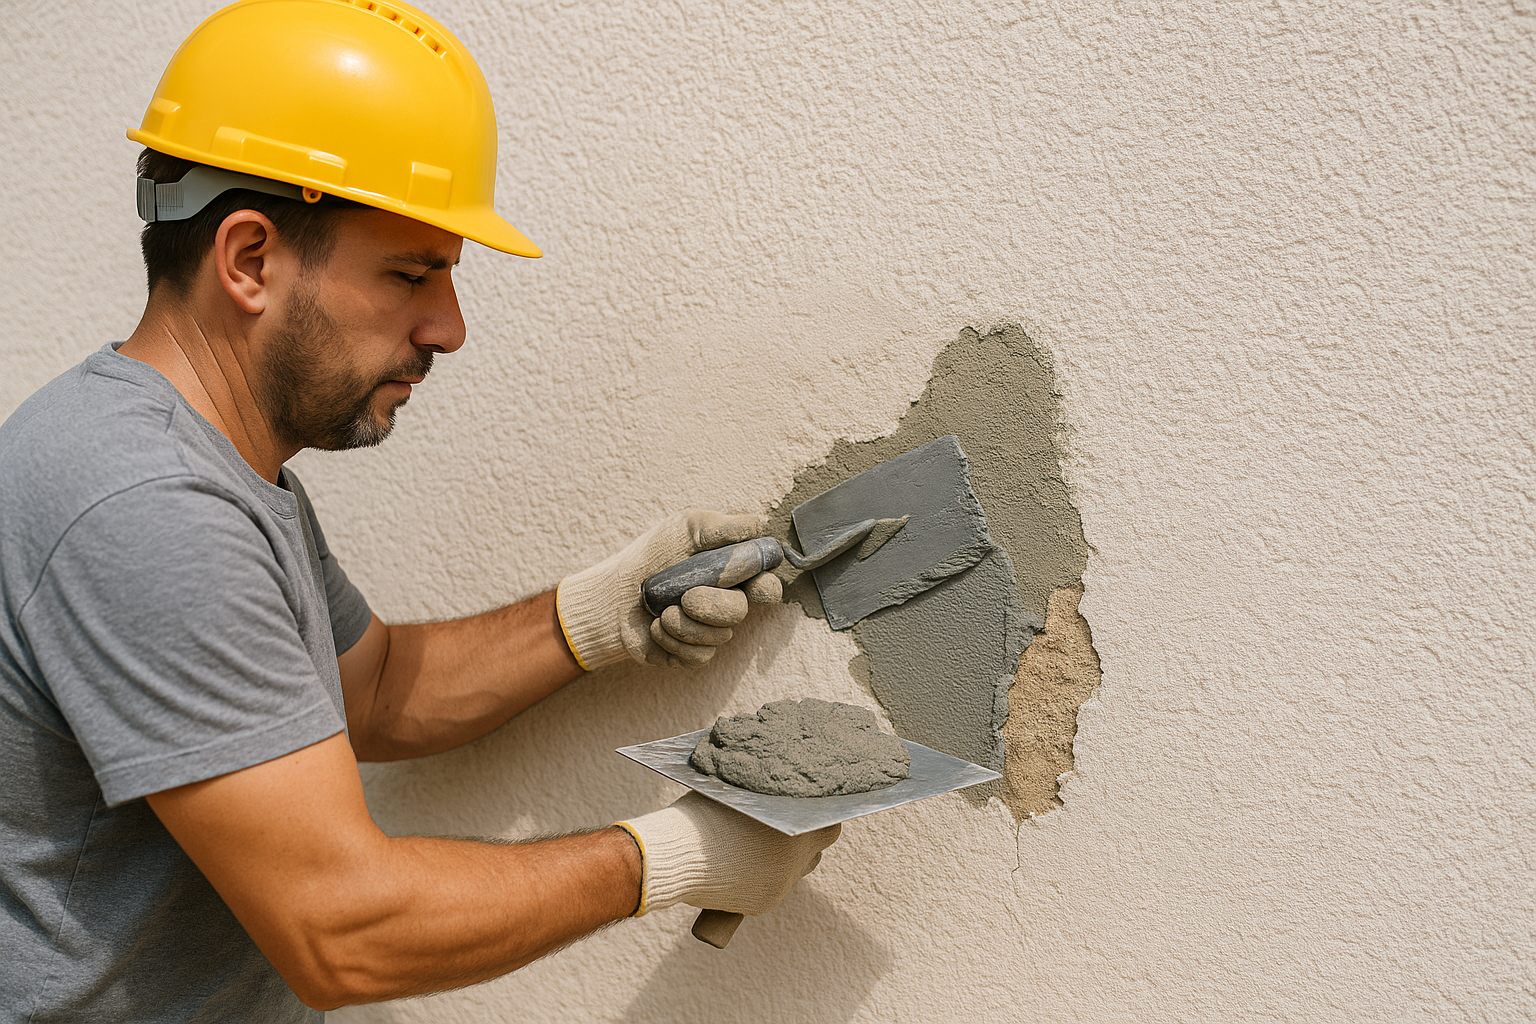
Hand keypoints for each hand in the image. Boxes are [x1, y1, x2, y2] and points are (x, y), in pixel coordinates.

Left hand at [556, 509, 781, 669]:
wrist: (613, 593)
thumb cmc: (653, 555)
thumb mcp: (686, 527)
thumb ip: (724, 525)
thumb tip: (760, 525)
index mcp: (733, 573)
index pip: (767, 585)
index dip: (766, 588)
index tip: (754, 586)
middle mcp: (727, 602)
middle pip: (742, 611)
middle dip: (714, 605)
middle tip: (686, 597)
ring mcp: (711, 630)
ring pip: (720, 636)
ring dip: (686, 623)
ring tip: (662, 611)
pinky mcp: (693, 653)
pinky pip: (698, 655)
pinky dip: (672, 640)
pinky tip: (656, 627)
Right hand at [615, 792, 838, 915]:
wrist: (674, 855)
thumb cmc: (701, 813)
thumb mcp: (739, 792)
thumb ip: (765, 792)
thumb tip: (779, 779)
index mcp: (798, 822)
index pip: (831, 819)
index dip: (821, 811)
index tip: (810, 804)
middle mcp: (797, 855)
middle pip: (820, 843)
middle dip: (807, 835)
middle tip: (790, 822)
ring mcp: (783, 882)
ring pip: (798, 868)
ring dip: (786, 857)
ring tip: (760, 843)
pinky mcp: (765, 901)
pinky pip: (774, 886)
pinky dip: (762, 876)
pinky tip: (740, 865)